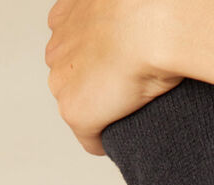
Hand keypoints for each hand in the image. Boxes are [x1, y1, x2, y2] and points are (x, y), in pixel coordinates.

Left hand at [46, 0, 181, 154]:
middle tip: (131, 87)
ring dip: (102, 112)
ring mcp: (63, 79)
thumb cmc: (153, 10)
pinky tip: (129, 133)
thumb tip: (144, 28)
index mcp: (70, 14)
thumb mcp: (134, 8)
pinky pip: (90, 140)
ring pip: (81, 106)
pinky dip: (107, 142)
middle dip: (97, 86)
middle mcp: (60, 44)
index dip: (101, 61)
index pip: (76, 45)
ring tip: (134, 106)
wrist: (151, 24)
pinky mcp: (75, 112)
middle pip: (73, 78)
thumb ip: (126, 19)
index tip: (123, 66)